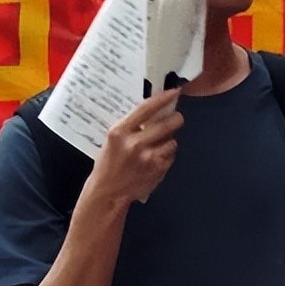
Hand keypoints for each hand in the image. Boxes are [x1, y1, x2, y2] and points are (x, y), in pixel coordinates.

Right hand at [90, 88, 183, 203]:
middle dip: (176, 119)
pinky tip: (155, 159)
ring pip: (172, 141)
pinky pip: (171, 156)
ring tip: (158, 146)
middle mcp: (135, 143)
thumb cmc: (108, 164)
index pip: (146, 108)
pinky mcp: (158, 169)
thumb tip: (154, 114)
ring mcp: (149, 157)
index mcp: (120, 132)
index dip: (163, 98)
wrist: (108, 192)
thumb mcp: (112, 140)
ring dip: (169, 141)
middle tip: (176, 118)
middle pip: (167, 124)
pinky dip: (166, 155)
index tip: (173, 92)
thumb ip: (131, 127)